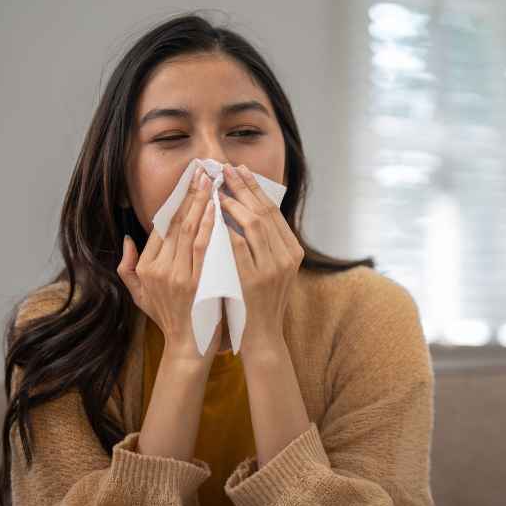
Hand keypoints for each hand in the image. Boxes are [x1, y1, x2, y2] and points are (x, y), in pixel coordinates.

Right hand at [118, 166, 221, 361]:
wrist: (189, 348)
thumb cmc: (170, 320)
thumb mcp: (140, 296)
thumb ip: (128, 268)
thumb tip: (127, 238)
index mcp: (146, 268)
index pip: (161, 226)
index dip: (175, 201)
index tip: (188, 182)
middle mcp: (159, 270)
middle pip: (175, 223)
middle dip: (189, 193)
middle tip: (202, 171)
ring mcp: (178, 276)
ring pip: (189, 230)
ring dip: (200, 203)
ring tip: (211, 181)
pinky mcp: (197, 283)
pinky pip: (203, 247)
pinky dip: (209, 226)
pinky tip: (216, 208)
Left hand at [217, 163, 303, 351]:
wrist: (261, 337)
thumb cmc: (259, 302)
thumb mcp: (271, 270)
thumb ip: (265, 243)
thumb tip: (246, 209)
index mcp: (292, 251)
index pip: (273, 211)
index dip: (256, 188)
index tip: (240, 170)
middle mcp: (287, 257)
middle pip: (264, 212)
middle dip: (244, 187)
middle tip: (225, 168)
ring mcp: (272, 269)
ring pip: (254, 224)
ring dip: (234, 203)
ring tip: (217, 189)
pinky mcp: (254, 280)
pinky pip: (238, 246)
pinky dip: (226, 228)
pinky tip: (213, 216)